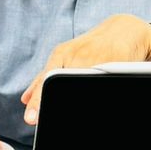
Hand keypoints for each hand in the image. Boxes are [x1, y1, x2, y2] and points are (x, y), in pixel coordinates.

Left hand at [21, 14, 150, 126]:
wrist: (124, 30)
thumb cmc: (91, 47)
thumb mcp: (65, 56)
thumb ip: (44, 78)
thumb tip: (26, 99)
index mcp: (62, 54)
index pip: (45, 80)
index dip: (37, 101)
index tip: (31, 118)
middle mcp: (77, 55)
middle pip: (61, 84)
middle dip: (52, 102)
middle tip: (45, 120)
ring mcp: (97, 58)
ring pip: (81, 84)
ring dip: (73, 100)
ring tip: (70, 113)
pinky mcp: (116, 62)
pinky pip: (102, 84)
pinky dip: (94, 91)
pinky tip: (93, 99)